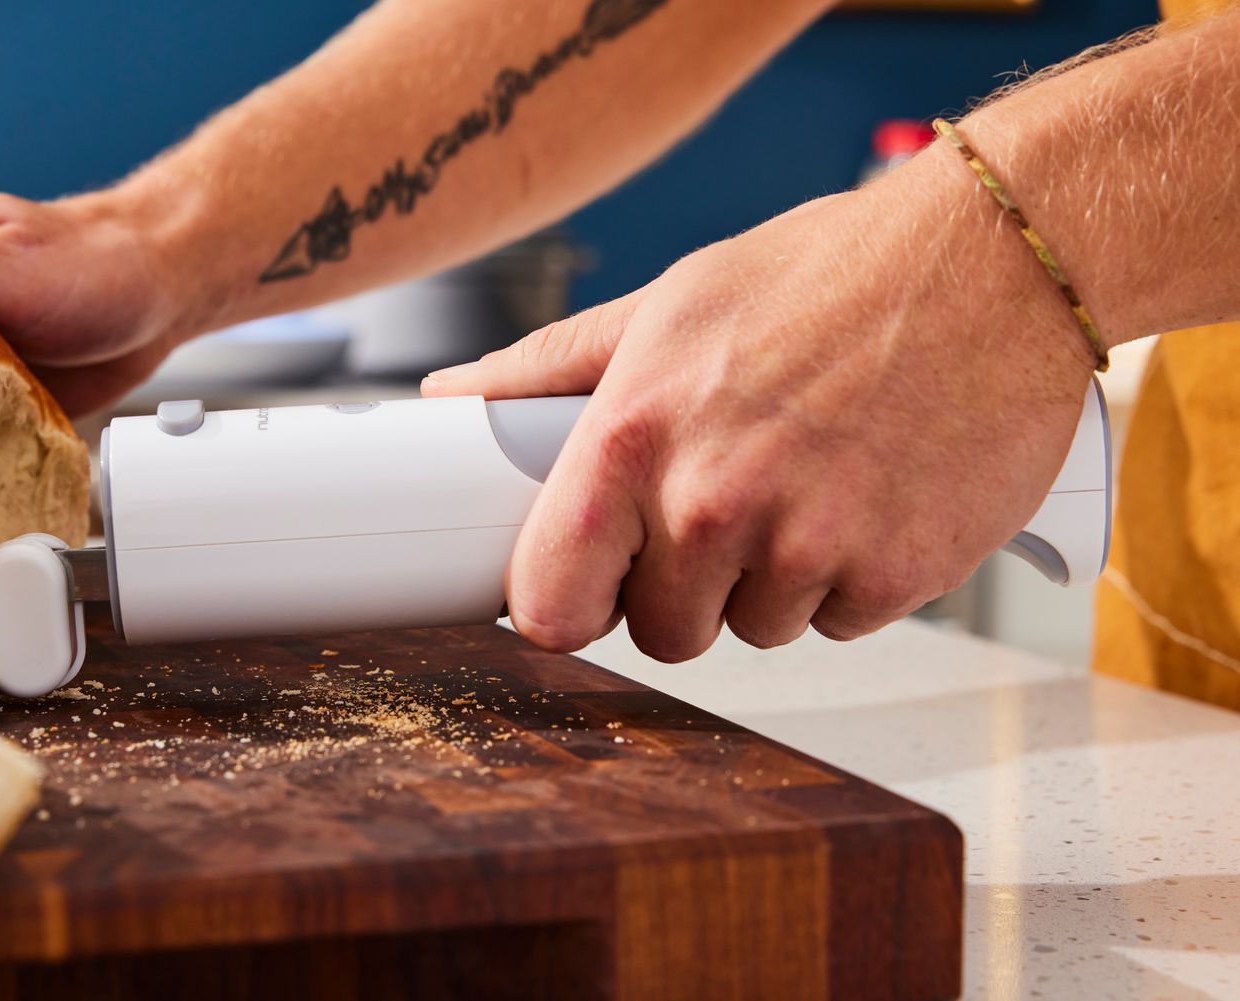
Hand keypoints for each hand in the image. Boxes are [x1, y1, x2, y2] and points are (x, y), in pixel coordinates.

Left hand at [422, 146, 1094, 659]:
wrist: (991, 261)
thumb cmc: (825, 273)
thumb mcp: (669, 304)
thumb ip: (549, 368)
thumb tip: (453, 398)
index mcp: (637, 436)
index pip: (552, 601)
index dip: (563, 606)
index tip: (582, 592)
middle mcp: (715, 501)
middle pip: (661, 632)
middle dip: (684, 585)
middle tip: (729, 502)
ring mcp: (810, 545)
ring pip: (755, 629)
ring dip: (773, 578)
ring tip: (808, 479)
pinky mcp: (897, 574)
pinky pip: (841, 621)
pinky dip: (851, 578)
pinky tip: (868, 496)